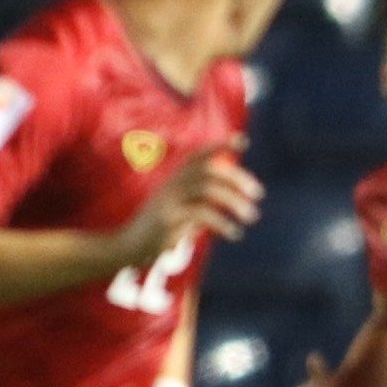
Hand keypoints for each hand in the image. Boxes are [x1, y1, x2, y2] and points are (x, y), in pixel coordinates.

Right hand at [114, 141, 260, 266]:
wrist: (128, 246)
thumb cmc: (160, 228)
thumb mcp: (182, 208)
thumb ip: (202, 199)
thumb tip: (233, 194)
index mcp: (175, 179)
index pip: (198, 155)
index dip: (219, 145)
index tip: (242, 140)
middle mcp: (172, 184)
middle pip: (209, 170)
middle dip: (237, 178)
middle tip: (258, 194)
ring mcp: (169, 199)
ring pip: (208, 189)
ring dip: (235, 202)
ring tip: (251, 216)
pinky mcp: (168, 218)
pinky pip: (201, 213)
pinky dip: (222, 223)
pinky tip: (235, 233)